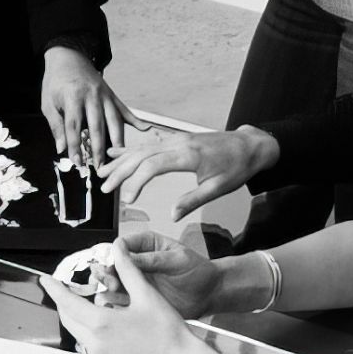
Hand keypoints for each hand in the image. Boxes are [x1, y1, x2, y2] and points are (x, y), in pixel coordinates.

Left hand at [41, 47, 148, 168]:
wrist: (68, 56)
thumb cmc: (56, 82)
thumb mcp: (48, 103)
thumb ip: (56, 125)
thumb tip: (62, 148)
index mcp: (73, 97)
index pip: (74, 126)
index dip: (75, 146)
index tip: (77, 162)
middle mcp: (92, 96)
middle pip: (97, 126)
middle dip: (99, 148)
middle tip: (101, 166)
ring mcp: (104, 95)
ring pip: (114, 120)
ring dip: (117, 139)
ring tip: (120, 156)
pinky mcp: (111, 94)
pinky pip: (124, 109)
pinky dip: (135, 119)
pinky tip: (144, 129)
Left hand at [41, 238, 201, 353]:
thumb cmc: (167, 332)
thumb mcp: (146, 294)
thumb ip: (128, 270)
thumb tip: (118, 250)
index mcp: (101, 323)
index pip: (67, 303)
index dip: (54, 289)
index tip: (46, 280)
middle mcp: (96, 343)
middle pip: (68, 319)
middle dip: (64, 302)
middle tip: (66, 289)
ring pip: (78, 333)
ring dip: (77, 317)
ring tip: (88, 303)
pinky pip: (90, 346)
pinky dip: (90, 332)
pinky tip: (106, 324)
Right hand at [90, 231, 223, 318]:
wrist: (209, 294)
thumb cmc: (198, 271)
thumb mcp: (178, 259)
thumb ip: (154, 259)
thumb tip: (128, 257)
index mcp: (147, 245)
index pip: (122, 244)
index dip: (115, 254)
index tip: (115, 263)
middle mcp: (138, 262)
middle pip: (112, 264)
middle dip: (108, 271)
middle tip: (113, 281)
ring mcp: (137, 282)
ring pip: (112, 282)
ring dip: (108, 286)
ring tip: (113, 291)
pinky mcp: (138, 300)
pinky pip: (120, 300)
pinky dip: (114, 302)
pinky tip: (114, 305)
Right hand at [100, 126, 279, 215]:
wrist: (251, 145)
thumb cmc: (237, 167)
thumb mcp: (218, 188)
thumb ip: (193, 200)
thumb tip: (171, 215)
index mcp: (188, 155)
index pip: (153, 166)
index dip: (136, 182)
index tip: (126, 199)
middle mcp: (178, 143)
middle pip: (142, 155)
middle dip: (120, 171)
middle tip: (103, 188)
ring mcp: (176, 139)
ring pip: (142, 148)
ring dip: (121, 160)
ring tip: (102, 171)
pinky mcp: (177, 139)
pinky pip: (150, 143)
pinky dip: (132, 149)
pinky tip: (117, 152)